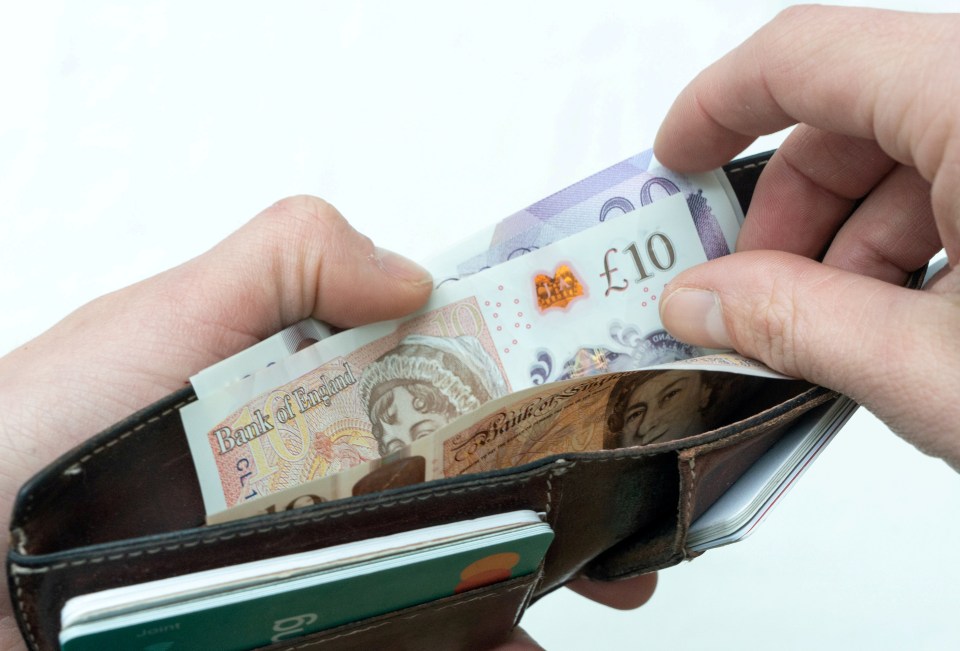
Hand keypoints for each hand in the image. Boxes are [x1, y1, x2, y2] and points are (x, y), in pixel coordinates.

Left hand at [0, 195, 656, 648]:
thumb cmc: (39, 434)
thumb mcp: (168, 316)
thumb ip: (287, 258)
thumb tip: (415, 275)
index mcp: (306, 397)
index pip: (440, 384)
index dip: (528, 394)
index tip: (604, 412)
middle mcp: (318, 482)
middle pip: (463, 493)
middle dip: (556, 510)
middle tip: (626, 541)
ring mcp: (312, 571)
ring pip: (443, 581)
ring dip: (526, 593)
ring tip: (601, 596)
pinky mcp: (302, 635)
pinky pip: (398, 643)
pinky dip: (466, 647)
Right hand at [654, 5, 959, 470]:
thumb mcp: (936, 372)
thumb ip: (795, 325)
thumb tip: (696, 303)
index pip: (807, 54)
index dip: (716, 105)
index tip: (673, 162)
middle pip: (852, 114)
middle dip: (785, 214)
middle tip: (748, 301)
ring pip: (908, 149)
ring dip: (848, 241)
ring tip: (835, 333)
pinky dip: (912, 240)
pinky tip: (906, 321)